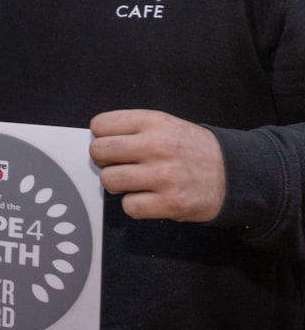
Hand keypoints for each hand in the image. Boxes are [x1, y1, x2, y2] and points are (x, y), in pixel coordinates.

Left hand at [89, 109, 225, 221]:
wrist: (235, 174)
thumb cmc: (191, 149)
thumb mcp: (166, 124)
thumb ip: (132, 129)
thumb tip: (95, 140)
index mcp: (153, 122)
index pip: (99, 125)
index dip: (101, 136)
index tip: (113, 144)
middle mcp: (156, 146)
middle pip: (98, 152)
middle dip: (103, 160)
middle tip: (120, 165)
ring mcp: (163, 176)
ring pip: (109, 180)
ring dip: (117, 184)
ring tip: (135, 182)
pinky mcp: (170, 203)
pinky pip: (129, 207)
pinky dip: (134, 205)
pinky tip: (149, 197)